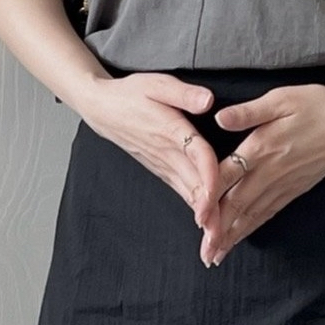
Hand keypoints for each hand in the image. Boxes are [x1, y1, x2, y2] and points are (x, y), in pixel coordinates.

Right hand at [75, 73, 222, 229]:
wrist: (103, 110)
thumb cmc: (131, 94)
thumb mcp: (157, 84)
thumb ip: (184, 93)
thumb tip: (208, 100)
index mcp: (172, 131)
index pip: (197, 155)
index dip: (208, 175)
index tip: (216, 195)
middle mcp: (169, 154)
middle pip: (195, 185)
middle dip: (209, 212)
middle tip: (222, 236)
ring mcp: (165, 166)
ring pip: (188, 194)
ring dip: (203, 218)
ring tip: (216, 240)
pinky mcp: (162, 170)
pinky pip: (183, 192)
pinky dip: (196, 209)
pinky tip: (207, 225)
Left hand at [203, 83, 324, 266]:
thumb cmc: (316, 105)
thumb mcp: (281, 98)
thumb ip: (248, 112)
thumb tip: (219, 118)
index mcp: (261, 147)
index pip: (228, 177)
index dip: (210, 198)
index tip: (197, 219)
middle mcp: (269, 172)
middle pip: (237, 205)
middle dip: (218, 231)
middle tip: (204, 254)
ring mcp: (282, 184)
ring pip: (252, 215)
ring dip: (233, 237)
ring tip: (216, 257)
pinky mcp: (293, 190)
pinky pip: (268, 213)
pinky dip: (252, 229)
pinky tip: (240, 240)